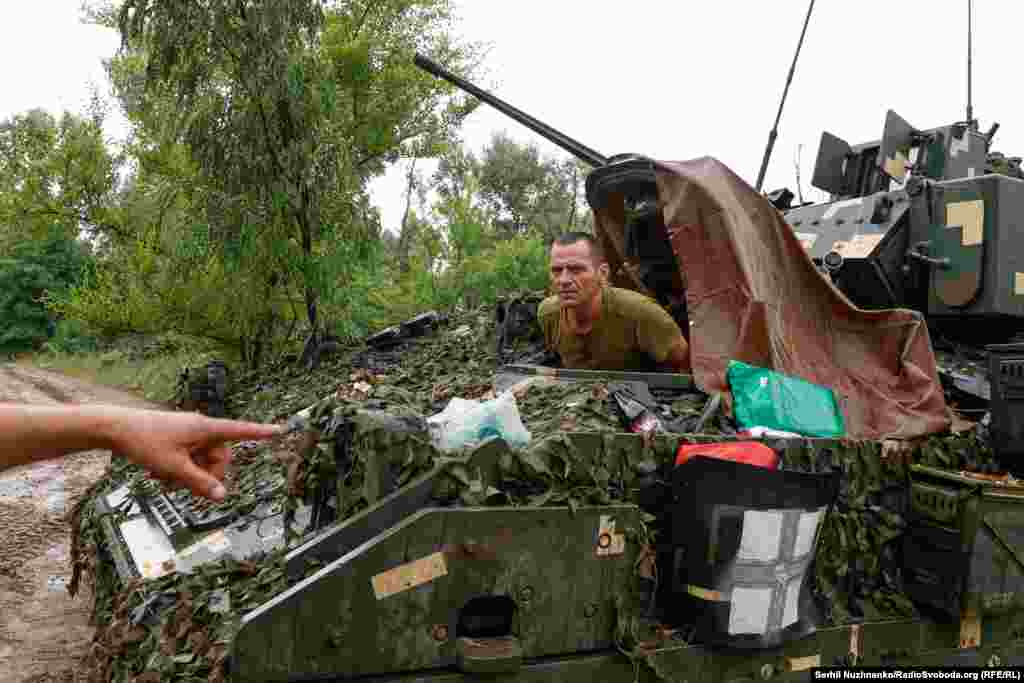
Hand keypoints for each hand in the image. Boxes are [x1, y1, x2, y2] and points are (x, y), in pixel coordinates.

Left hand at [103, 408, 281, 500]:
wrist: (114, 428)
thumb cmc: (144, 442)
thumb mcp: (174, 468)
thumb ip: (199, 483)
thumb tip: (223, 496)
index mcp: (205, 428)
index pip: (240, 431)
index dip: (261, 432)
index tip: (280, 430)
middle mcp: (200, 428)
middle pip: (218, 457)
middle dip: (205, 475)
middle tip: (183, 489)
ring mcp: (188, 434)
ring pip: (201, 461)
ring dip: (187, 476)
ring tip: (164, 481)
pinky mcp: (177, 439)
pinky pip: (188, 458)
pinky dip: (178, 469)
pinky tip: (158, 474)